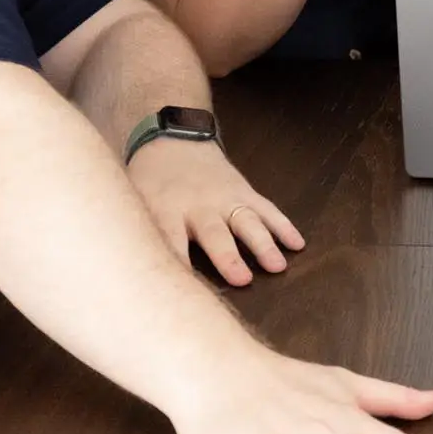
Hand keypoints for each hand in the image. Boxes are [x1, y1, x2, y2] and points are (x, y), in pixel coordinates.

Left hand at [128, 132, 306, 286]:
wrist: (172, 141)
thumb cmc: (149, 183)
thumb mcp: (134, 205)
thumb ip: (142, 235)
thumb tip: (137, 276)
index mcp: (165, 209)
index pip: (170, 240)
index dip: (178, 264)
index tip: (186, 292)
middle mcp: (198, 205)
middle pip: (214, 233)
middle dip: (228, 256)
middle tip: (242, 280)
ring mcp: (225, 197)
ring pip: (247, 221)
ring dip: (263, 244)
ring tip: (277, 266)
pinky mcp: (244, 192)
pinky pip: (267, 209)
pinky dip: (283, 226)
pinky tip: (298, 244)